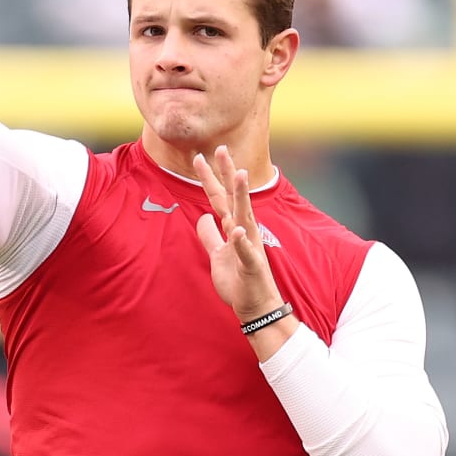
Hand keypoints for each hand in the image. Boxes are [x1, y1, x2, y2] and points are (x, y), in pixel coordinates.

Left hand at [193, 146, 282, 323]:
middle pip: (233, 197)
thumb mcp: (218, 254)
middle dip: (227, 173)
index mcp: (234, 227)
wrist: (255, 307)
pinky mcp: (252, 265)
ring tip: (239, 174)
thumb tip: (202, 217)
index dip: (210, 177)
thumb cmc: (239, 281)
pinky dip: (240, 241)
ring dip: (242, 196)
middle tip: (220, 148)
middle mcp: (244, 230)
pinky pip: (246, 251)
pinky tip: (235, 229)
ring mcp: (250, 246)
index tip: (200, 157)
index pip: (220, 197)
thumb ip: (210, 235)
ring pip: (245, 216)